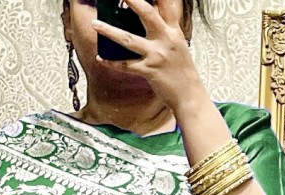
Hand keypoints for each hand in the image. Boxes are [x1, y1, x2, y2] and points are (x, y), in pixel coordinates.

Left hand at [92, 0, 202, 114]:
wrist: (189, 94)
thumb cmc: (182, 70)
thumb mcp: (178, 44)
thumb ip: (166, 28)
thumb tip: (152, 17)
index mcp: (173, 31)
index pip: (166, 5)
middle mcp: (165, 39)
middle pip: (148, 14)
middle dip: (133, 1)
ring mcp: (156, 55)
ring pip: (129, 39)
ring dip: (110, 31)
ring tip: (95, 24)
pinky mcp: (148, 71)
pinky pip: (125, 65)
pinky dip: (112, 63)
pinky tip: (101, 58)